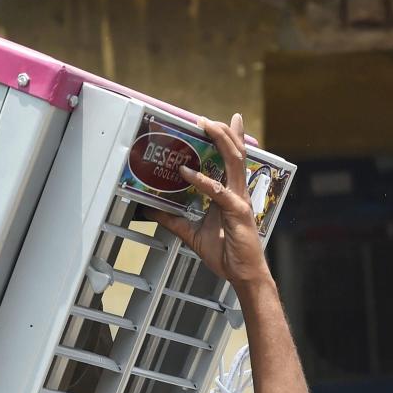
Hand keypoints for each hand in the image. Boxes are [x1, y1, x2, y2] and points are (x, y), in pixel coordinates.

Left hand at [144, 114, 270, 289]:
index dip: (226, 139)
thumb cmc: (226, 252)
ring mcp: (239, 200)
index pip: (229, 160)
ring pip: (233, 162)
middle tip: (205, 118)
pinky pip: (218, 192)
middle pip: (234, 153)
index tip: (216, 123)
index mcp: (230, 193)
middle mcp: (237, 192)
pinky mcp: (237, 212)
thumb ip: (173, 219)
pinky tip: (187, 173)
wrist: (242, 273)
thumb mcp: (192, 233)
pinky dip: (202, 180)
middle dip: (222, 132)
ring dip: (220, 141)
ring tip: (206, 126)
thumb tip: (151, 210)